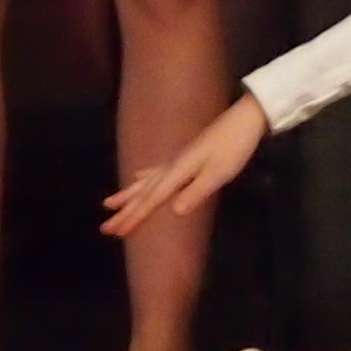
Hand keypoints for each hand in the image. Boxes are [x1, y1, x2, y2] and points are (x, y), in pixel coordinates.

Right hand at [104, 93, 266, 238]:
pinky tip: (138, 176)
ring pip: (147, 181)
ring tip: (108, 203)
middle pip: (144, 191)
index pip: (153, 198)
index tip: (115, 232)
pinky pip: (157, 170)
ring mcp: (178, 159)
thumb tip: (173, 212)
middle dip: (125, 210)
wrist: (246, 118)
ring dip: (128, 194)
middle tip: (104, 228)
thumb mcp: (220, 172)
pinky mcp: (186, 155)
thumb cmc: (235, 146)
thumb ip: (197, 191)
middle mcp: (173, 165)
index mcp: (179, 171)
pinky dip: (145, 176)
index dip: (135, 216)